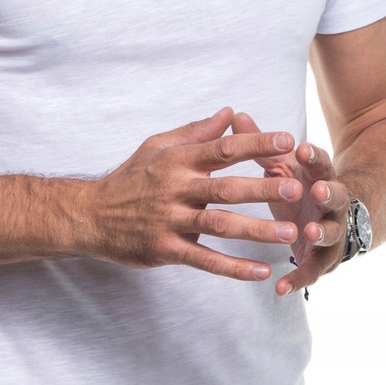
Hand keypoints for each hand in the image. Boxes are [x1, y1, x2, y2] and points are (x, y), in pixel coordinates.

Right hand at [80, 108, 303, 280]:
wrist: (90, 215)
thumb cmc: (130, 179)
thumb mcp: (157, 147)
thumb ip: (196, 132)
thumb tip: (228, 113)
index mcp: (177, 161)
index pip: (222, 149)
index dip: (255, 144)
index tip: (286, 141)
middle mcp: (175, 189)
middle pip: (225, 188)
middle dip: (261, 188)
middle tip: (295, 188)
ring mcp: (170, 220)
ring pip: (219, 226)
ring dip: (255, 230)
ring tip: (288, 233)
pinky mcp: (165, 249)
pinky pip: (204, 259)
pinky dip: (233, 267)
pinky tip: (260, 272)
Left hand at [231, 112, 348, 294]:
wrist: (329, 219)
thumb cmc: (298, 186)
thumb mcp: (281, 164)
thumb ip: (260, 145)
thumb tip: (234, 114)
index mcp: (320, 176)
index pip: (321, 163)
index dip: (313, 157)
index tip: (302, 149)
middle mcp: (332, 203)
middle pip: (338, 195)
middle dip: (330, 192)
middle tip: (319, 190)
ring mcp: (332, 232)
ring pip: (332, 232)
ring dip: (323, 231)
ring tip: (310, 230)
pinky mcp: (322, 260)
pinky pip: (312, 272)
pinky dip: (298, 279)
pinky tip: (280, 287)